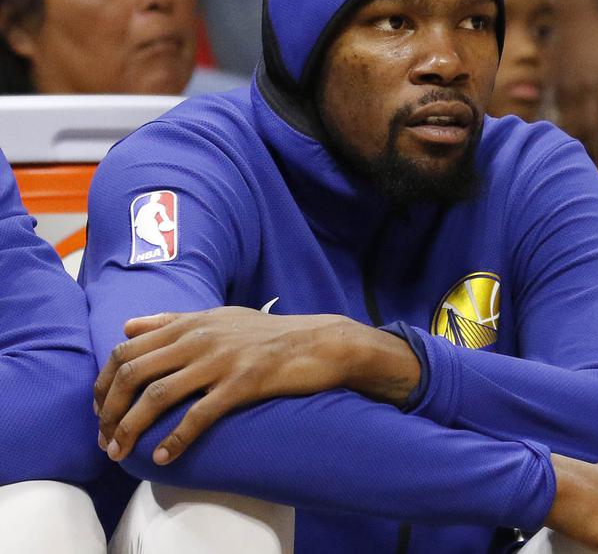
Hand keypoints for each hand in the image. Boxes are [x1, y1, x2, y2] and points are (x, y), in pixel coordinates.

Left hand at [94, 308, 418, 464]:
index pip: (127, 349)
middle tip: (105, 439)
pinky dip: (176, 438)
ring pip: (158, 395)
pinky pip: (199, 414)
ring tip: (122, 452)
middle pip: (133, 373)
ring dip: (132, 428)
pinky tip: (163, 456)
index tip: (99, 410)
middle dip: (109, 410)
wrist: (321, 342)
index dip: (104, 382)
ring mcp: (221, 361)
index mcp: (191, 323)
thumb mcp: (219, 317)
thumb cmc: (270, 333)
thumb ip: (172, 320)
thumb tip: (128, 325)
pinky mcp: (244, 383)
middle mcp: (199, 339)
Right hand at [549, 0, 597, 163]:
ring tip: (583, 160)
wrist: (575, 13)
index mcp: (590, 89)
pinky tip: (575, 135)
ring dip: (574, 143)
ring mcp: (559, 89)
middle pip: (575, 133)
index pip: (593, 130)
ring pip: (564, 125)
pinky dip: (567, 126)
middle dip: (585, 155)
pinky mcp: (552, 84)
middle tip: (593, 175)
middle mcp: (571, 94)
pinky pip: (559, 112)